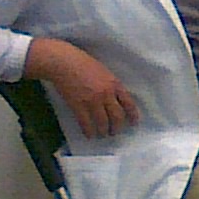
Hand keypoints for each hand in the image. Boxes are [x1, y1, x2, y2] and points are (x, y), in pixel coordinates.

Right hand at [24, 37, 139, 137]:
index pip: (129, 103)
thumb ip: (111, 85)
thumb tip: (115, 99)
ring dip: (104, 131)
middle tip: (115, 132)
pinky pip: (86, 123)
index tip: (134, 123)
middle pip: (117, 116)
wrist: (64, 62)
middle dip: (117, 127)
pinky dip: (89, 131)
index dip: (133, 115)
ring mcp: (92, 101)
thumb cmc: (83, 63)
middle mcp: (107, 94)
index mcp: (115, 84)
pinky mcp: (78, 105)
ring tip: (103, 135)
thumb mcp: (105, 72)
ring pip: (103, 122)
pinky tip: (90, 135)